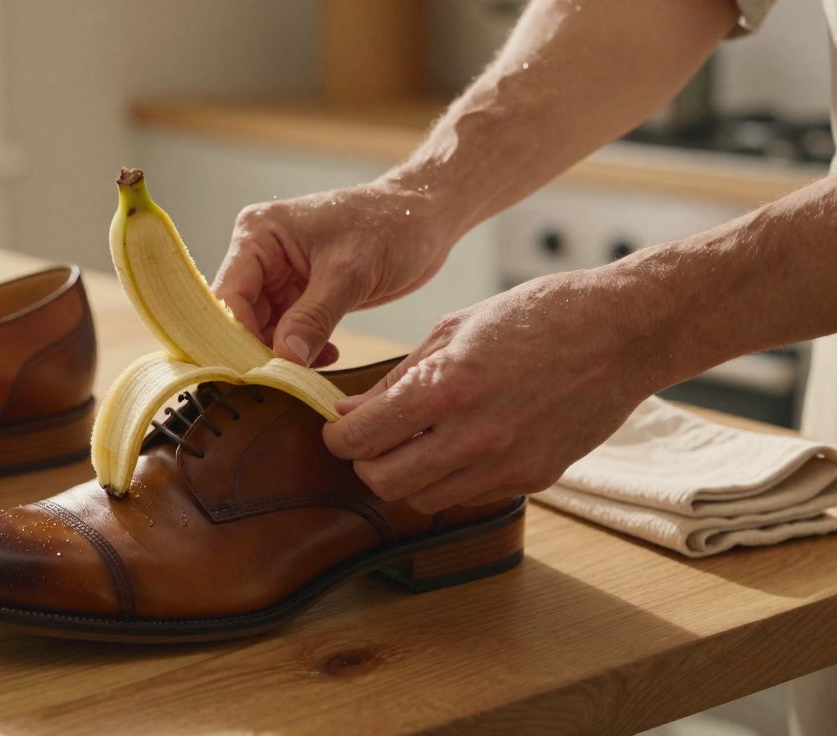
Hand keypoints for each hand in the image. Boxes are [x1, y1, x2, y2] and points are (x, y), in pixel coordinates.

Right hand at [212, 178, 462, 366]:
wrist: (426, 217)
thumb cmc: (391, 225)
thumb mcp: (350, 273)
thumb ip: (313, 317)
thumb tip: (283, 358)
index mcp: (258, 234)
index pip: (229, 295)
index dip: (239, 336)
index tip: (261, 372)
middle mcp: (261, 253)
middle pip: (241, 315)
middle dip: (262, 349)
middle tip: (289, 379)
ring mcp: (280, 274)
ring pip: (264, 327)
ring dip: (285, 353)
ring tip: (315, 368)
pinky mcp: (302, 291)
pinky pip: (288, 330)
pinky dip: (302, 349)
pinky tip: (329, 356)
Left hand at [322, 270, 663, 511]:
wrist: (623, 333)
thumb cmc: (537, 316)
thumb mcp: (453, 330)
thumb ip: (398, 378)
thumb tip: (352, 412)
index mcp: (444, 388)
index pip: (359, 441)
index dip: (337, 438)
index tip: (339, 429)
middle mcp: (472, 436)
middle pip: (384, 483)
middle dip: (366, 464)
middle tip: (371, 440)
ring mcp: (506, 464)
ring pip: (423, 499)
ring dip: (408, 476)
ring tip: (416, 441)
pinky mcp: (534, 479)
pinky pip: (468, 495)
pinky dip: (452, 478)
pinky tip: (462, 444)